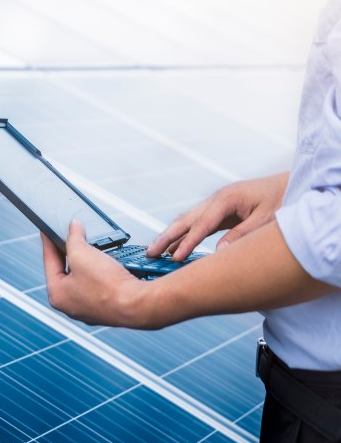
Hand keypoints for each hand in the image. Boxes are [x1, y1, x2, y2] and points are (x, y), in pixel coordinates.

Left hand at [42, 221, 151, 327]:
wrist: (138, 305)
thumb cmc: (109, 287)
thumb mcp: (82, 253)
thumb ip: (73, 238)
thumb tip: (73, 228)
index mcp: (57, 294)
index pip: (49, 260)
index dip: (49, 241)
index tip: (48, 231)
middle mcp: (70, 305)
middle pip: (65, 270)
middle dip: (70, 251)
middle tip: (72, 236)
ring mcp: (89, 308)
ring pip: (83, 278)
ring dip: (87, 262)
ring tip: (91, 248)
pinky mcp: (106, 308)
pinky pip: (98, 286)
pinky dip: (100, 273)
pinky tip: (106, 264)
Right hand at [147, 172, 288, 260]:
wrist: (291, 183)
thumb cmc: (283, 198)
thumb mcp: (266, 219)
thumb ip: (242, 236)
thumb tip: (219, 254)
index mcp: (226, 198)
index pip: (201, 225)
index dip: (187, 242)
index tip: (174, 258)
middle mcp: (216, 199)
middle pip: (185, 219)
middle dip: (166, 237)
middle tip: (150, 252)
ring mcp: (216, 203)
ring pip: (187, 220)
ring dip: (171, 235)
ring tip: (156, 251)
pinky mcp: (220, 210)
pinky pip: (197, 224)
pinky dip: (184, 235)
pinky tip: (176, 247)